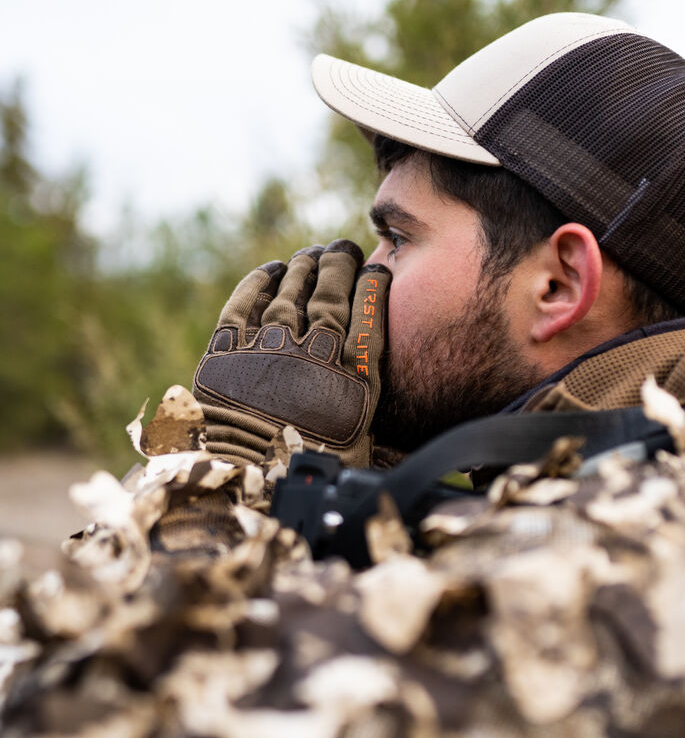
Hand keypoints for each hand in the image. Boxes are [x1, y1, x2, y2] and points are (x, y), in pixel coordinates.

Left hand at [193, 240, 390, 467]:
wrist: (244, 489)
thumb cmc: (314, 476)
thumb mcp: (363, 450)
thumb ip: (378, 418)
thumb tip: (406, 423)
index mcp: (352, 377)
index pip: (369, 312)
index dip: (373, 285)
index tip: (377, 269)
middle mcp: (313, 354)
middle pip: (330, 293)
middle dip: (340, 263)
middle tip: (344, 248)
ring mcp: (267, 349)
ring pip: (290, 292)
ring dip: (303, 267)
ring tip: (312, 254)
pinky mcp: (226, 354)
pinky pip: (243, 305)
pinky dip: (257, 283)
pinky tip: (271, 270)